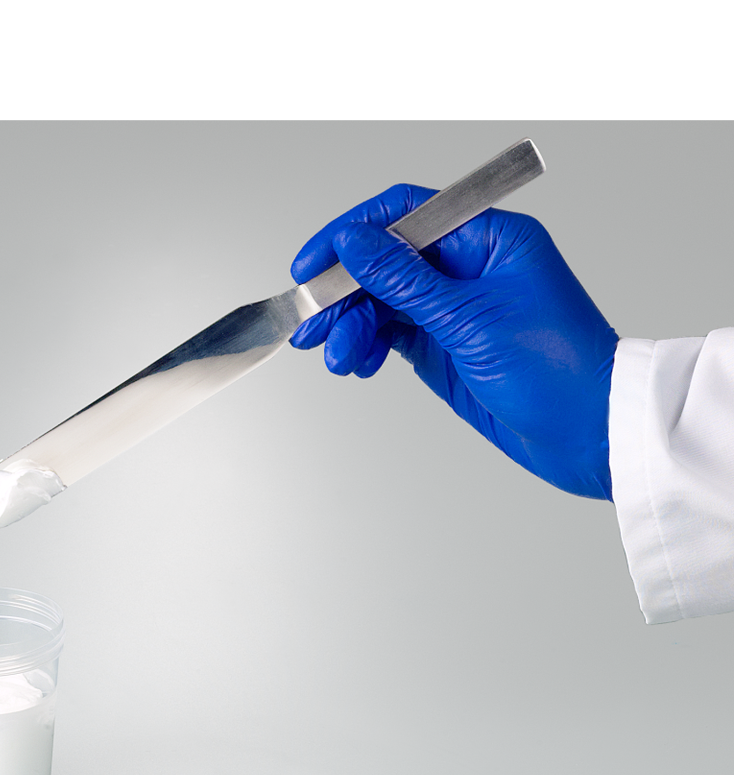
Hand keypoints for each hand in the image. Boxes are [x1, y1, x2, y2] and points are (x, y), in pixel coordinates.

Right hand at [290, 184, 619, 499]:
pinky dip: (367, 347)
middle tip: (312, 324)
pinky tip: (359, 364)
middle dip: (343, 293)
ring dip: (351, 327)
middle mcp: (466, 267)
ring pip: (380, 301)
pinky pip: (390, 333)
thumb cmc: (559, 372)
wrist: (586, 435)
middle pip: (384, 261)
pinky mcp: (442, 343)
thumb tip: (354, 243)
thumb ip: (406, 281)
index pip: (405, 214)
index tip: (314, 263)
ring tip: (339, 358)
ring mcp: (451, 307)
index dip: (352, 234)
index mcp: (488, 239)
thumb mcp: (471, 321)